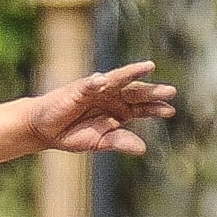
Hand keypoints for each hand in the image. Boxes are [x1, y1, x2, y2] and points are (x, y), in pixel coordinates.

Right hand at [24, 61, 178, 157]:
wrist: (44, 130)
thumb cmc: (72, 134)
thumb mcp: (98, 142)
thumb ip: (119, 142)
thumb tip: (143, 149)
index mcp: (118, 111)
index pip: (142, 108)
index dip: (156, 108)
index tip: (171, 111)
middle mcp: (111, 97)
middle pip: (135, 92)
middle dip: (152, 91)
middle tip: (171, 91)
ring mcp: (96, 90)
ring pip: (118, 80)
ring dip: (132, 73)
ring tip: (148, 67)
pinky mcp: (78, 89)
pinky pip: (88, 84)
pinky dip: (96, 81)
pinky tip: (103, 80)